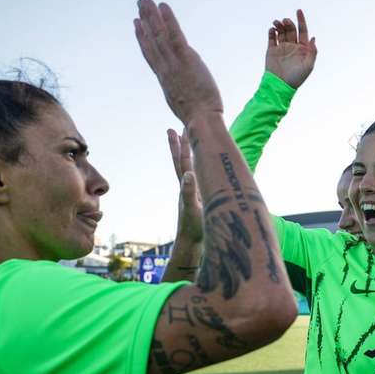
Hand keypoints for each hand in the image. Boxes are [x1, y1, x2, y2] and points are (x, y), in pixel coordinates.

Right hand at [135, 0, 222, 123]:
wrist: (201, 119)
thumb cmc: (198, 118)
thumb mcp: (185, 105)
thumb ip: (182, 93)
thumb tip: (186, 91)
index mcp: (165, 80)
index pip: (151, 55)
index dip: (142, 38)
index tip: (136, 25)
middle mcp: (165, 69)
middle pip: (152, 41)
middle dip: (144, 21)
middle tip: (138, 4)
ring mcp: (174, 63)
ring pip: (159, 35)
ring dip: (151, 16)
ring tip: (145, 0)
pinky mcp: (186, 59)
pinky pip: (175, 35)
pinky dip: (169, 20)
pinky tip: (163, 7)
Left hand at [168, 128, 202, 244]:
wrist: (191, 245)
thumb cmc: (194, 230)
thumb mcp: (194, 210)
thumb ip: (190, 193)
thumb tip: (188, 174)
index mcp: (186, 186)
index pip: (182, 161)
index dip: (181, 145)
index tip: (178, 128)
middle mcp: (187, 186)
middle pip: (181, 161)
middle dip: (179, 145)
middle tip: (174, 129)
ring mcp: (192, 192)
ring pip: (188, 168)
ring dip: (187, 155)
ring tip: (186, 144)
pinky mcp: (198, 199)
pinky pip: (197, 178)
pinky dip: (197, 169)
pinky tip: (200, 168)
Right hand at [265, 9, 316, 88]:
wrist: (280, 85)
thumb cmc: (296, 78)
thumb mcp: (308, 66)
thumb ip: (312, 52)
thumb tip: (313, 37)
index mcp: (302, 48)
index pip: (303, 31)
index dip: (301, 20)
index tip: (299, 10)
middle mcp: (292, 46)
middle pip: (291, 29)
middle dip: (288, 23)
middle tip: (285, 21)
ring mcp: (282, 48)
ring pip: (281, 32)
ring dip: (279, 25)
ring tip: (277, 23)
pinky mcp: (271, 50)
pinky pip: (271, 38)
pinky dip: (271, 32)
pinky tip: (272, 30)